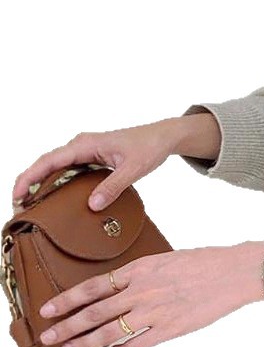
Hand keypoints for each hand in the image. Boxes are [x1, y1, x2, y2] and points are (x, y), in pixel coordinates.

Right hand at [11, 118, 186, 214]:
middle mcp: (81, 145)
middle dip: (29, 184)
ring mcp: (85, 151)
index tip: (17, 195)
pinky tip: (55, 199)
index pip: (49, 161)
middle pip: (47, 165)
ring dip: (42, 185)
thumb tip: (92, 206)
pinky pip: (68, 170)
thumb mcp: (134, 169)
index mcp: (86, 144)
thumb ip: (113, 186)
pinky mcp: (91, 158)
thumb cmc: (149, 147)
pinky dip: (58, 183)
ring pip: (56, 168)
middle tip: (19, 208)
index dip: (29, 177)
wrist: (163, 137)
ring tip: (31, 207)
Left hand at [36, 241, 263, 346]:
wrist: (235, 272)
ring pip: (109, 332)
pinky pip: (136, 345)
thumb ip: (141, 275)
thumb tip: (121, 289)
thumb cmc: (205, 262)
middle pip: (94, 312)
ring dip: (85, 343)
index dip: (67, 299)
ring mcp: (155, 311)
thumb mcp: (166, 259)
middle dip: (67, 326)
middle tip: (48, 337)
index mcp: (140, 269)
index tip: (49, 308)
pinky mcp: (170, 329)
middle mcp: (142, 290)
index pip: (93, 286)